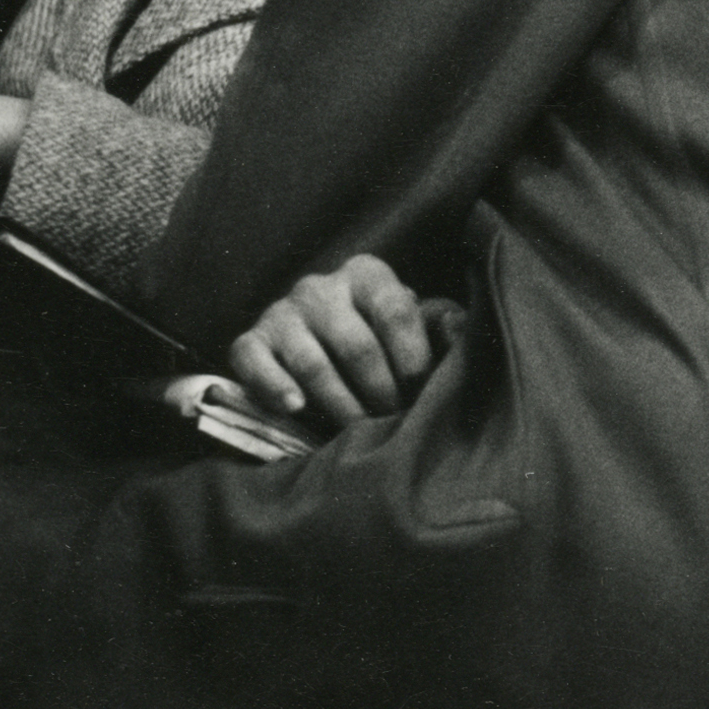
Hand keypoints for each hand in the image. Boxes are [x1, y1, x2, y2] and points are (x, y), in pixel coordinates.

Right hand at [228, 254, 430, 429]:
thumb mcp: (417, 327)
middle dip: (381, 394)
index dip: (414, 360)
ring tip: (358, 433)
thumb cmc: (383, 342)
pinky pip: (254, 362)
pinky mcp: (251, 341)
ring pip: (312, 364)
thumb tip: (457, 329)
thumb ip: (444, 326)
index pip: (396, 311)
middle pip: (357, 346)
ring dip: (340, 406)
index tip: (422, 395)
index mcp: (366, 275)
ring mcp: (281, 312)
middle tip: (393, 425)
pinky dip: (274, 387)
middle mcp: (320, 287)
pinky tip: (296, 409)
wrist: (319, 347)